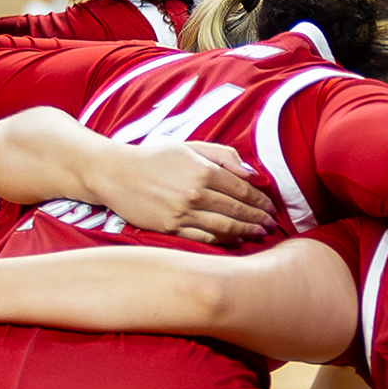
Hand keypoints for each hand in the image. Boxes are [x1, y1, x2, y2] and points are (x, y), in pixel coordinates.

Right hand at [93, 141, 275, 244]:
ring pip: (223, 227)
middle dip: (258, 219)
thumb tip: (252, 174)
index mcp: (203, 171)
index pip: (242, 190)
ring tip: (259, 234)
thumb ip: (224, 156)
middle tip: (272, 225)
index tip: (271, 207)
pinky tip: (235, 241)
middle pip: (237, 210)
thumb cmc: (156, 157)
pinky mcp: (169, 228)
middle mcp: (195, 193)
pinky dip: (222, 241)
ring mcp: (181, 213)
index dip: (261, 200)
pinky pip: (202, 237)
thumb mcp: (191, 147)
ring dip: (245, 232)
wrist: (115, 174)